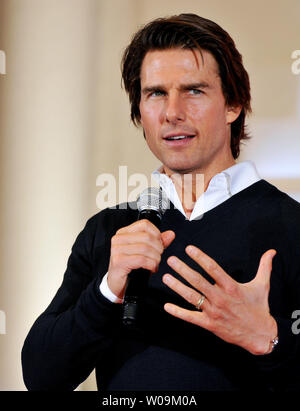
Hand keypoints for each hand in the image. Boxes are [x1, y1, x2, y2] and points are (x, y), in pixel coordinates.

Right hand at [107, 220, 174, 298]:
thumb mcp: (145, 252)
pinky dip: (151, 265)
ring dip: (155, 258)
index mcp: (124, 232)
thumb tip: (170, 234)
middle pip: (147, 236)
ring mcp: (117, 249)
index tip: (160, 243)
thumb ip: (158, 242)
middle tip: (158, 256)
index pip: (145, 224)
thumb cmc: (130, 267)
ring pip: (146, 248)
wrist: (117, 284)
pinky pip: (141, 259)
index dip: (157, 234)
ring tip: (155, 263)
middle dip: (158, 248)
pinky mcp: (119, 261)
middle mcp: (119, 238)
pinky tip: (151, 268)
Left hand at [162, 245, 277, 354]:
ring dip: (177, 287)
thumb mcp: (262, 285)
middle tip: (171, 260)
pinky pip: (191, 317)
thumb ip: (264, 266)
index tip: (189, 249)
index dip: (200, 257)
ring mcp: (214, 311)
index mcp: (231, 287)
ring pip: (192, 297)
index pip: (213, 268)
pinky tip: (167, 306)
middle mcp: (221, 298)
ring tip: (166, 277)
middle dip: (183, 269)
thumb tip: (272, 252)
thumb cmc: (259, 308)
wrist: (260, 334)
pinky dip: (178, 312)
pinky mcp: (209, 324)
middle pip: (198, 281)